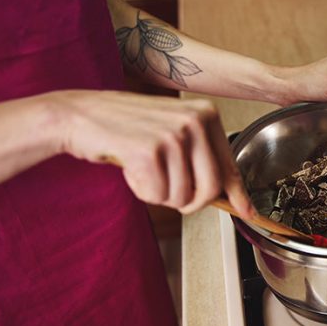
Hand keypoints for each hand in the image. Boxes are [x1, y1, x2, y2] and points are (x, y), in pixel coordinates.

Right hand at [52, 90, 254, 216]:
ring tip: (144, 169)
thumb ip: (202, 159)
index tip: (247, 212)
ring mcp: (173, 134)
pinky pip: (157, 195)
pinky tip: (131, 168)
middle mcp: (195, 120)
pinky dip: (142, 191)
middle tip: (166, 190)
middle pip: (209, 189)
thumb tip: (230, 196)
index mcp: (206, 114)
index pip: (230, 167)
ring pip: (182, 196)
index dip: (238, 195)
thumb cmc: (127, 127)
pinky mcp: (150, 150)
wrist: (79, 115)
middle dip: (188, 201)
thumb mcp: (173, 134)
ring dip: (160, 194)